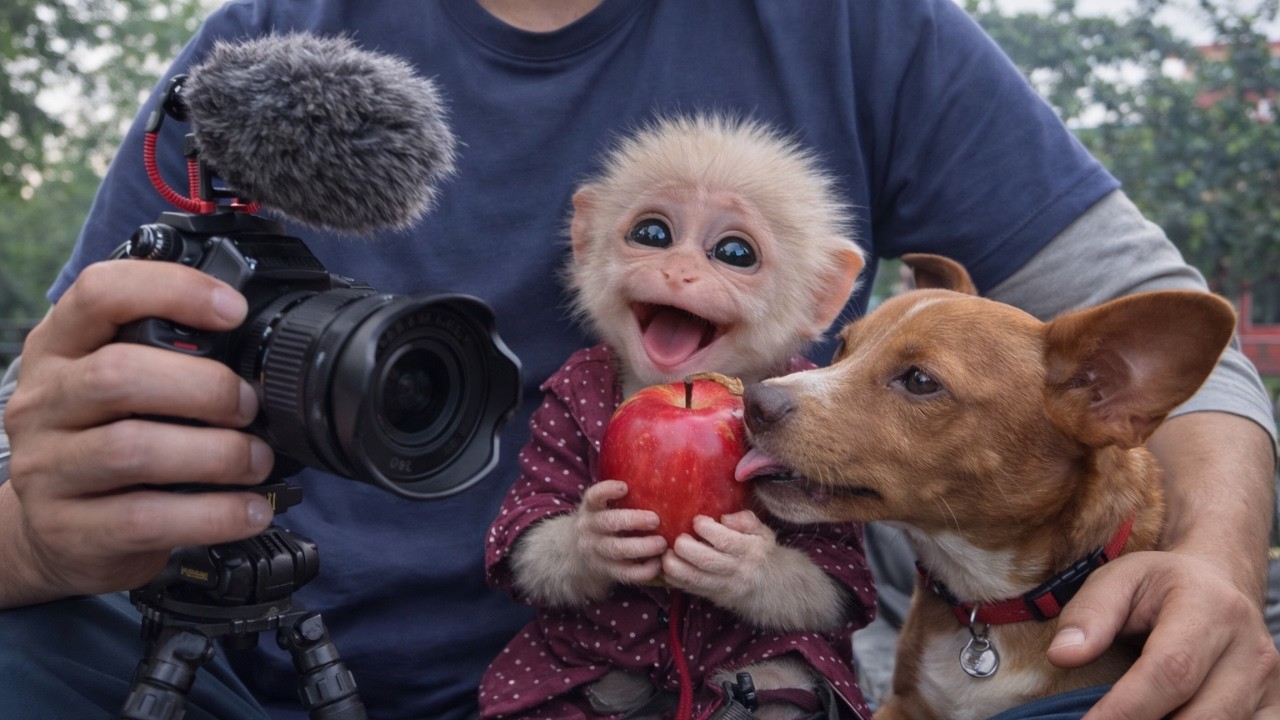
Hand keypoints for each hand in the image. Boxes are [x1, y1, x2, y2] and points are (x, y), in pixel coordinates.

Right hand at [1, 260, 275, 607]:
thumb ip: (169, 357)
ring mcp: (47, 468)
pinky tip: (249, 511)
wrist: (58, 533)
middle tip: (249, 406)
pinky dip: (212, 514)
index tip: (234, 310)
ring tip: (257, 461)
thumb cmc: (108, 441)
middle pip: (118, 374)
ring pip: (131, 449)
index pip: (99, 292)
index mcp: (61, 348)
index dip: (172, 290)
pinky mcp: (66, 529)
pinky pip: (145, 519)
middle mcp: (43, 402)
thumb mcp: (122, 387)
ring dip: (216, 454)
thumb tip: (263, 357)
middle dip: (205, 387)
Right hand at [574, 479, 666, 585]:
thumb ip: (622, 496)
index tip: (624, 487)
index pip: (594, 496)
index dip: (607, 490)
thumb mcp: (602, 507)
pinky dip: (643, 570)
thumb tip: (661, 473)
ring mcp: (595, 551)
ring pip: (616, 549)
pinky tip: (658, 564)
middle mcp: (589, 528)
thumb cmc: (603, 524)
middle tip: (655, 520)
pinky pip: (624, 573)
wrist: (575, 556)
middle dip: (632, 520)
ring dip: (641, 547)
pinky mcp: (606, 571)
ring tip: (662, 544)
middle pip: (608, 522)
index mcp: (590, 509)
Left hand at [662, 509, 776, 603]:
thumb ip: (747, 520)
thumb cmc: (760, 552)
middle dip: (685, 547)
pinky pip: (689, 588)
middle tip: (677, 538)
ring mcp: (723, 585)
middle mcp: (737, 570)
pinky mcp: (712, 595)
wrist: (768, 588)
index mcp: (750, 550)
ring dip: (674, 565)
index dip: (706, 529)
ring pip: (694, 578)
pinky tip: (666, 567)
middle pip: (705, 561)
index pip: (725, 541)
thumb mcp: (762, 532)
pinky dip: (673, 578)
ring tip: (666, 552)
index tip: (697, 520)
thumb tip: (725, 518)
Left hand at [1049, 550, 1279, 718]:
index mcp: (1210, 609)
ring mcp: (1269, 686)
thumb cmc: (1160, 584)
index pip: (1170, 672)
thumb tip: (1062, 656)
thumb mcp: (1118, 579)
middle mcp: (1251, 652)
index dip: (1127, 709)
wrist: (1220, 582)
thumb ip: (1088, 615)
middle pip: (1203, 717)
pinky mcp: (1274, 708)